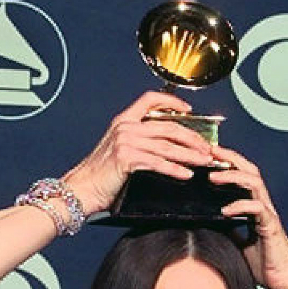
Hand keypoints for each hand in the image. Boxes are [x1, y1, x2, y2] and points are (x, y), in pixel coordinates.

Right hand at [61, 91, 212, 214]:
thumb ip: (138, 143)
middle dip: (192, 138)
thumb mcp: (118, 150)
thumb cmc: (99, 175)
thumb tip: (166, 147)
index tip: (189, 109)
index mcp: (124, 121)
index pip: (150, 100)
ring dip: (190, 155)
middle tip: (207, 148)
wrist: (80, 189)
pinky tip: (186, 174)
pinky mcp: (127, 158)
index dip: (172, 102)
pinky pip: (159, 163)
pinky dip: (176, 169)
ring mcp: (126, 142)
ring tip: (204, 161)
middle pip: (168, 127)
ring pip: (168, 146)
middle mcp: (126, 127)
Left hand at [208, 145, 287, 288]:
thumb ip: (226, 229)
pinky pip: (256, 209)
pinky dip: (239, 206)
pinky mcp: (270, 226)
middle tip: (209, 152)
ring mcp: (268, 214)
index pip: (242, 176)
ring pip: (254, 183)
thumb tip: (205, 222)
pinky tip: (225, 210)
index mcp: (255, 206)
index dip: (227, 163)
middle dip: (230, 158)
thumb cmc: (265, 263)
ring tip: (213, 176)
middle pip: (249, 170)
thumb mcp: (237, 242)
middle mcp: (263, 205)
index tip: (208, 154)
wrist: (286, 280)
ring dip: (232, 176)